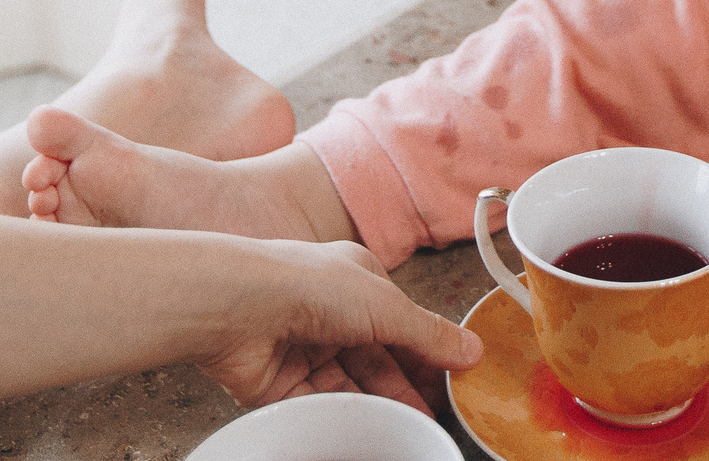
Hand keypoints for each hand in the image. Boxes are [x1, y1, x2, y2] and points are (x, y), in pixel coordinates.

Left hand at [192, 240, 481, 410]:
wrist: (238, 307)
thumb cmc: (306, 284)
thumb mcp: (385, 305)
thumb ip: (428, 333)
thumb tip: (470, 349)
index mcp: (357, 280)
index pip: (401, 321)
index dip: (427, 350)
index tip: (454, 377)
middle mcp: (330, 312)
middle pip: (377, 359)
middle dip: (404, 387)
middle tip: (431, 414)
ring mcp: (303, 347)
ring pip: (350, 385)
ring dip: (376, 405)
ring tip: (402, 427)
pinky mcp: (280, 382)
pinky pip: (319, 405)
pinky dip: (339, 415)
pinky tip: (361, 425)